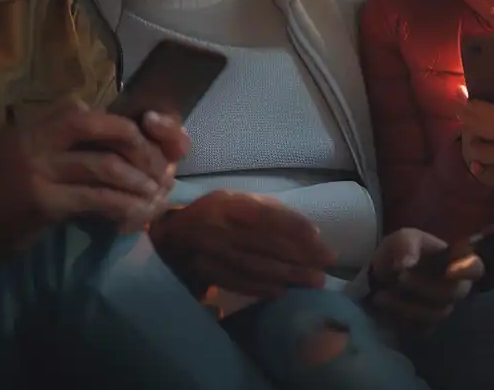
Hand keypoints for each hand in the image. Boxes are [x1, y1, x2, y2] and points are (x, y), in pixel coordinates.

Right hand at [0, 98, 187, 256]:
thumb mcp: (21, 154)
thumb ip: (57, 142)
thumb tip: (107, 136)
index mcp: (34, 124)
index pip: (90, 111)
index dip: (127, 125)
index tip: (149, 145)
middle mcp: (36, 138)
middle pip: (105, 128)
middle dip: (141, 148)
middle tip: (160, 170)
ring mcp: (37, 168)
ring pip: (106, 165)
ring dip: (139, 183)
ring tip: (156, 196)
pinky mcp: (42, 201)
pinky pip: (96, 199)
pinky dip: (123, 207)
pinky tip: (135, 217)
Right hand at [150, 190, 334, 298]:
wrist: (167, 238)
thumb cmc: (211, 215)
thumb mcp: (233, 201)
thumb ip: (266, 209)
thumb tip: (307, 230)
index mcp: (226, 204)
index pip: (266, 215)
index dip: (293, 226)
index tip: (319, 238)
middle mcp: (216, 228)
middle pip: (263, 243)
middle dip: (298, 255)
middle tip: (326, 266)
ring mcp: (208, 253)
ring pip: (253, 265)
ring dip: (286, 275)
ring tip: (312, 282)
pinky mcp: (204, 273)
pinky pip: (236, 282)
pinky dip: (260, 288)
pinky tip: (282, 292)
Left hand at [365, 228, 483, 328]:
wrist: (378, 275)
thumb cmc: (399, 252)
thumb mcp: (402, 238)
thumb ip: (406, 245)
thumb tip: (407, 264)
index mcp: (455, 262)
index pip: (476, 268)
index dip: (467, 270)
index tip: (449, 270)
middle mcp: (454, 288)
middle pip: (453, 294)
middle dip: (424, 287)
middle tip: (399, 278)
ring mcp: (441, 309)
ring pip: (435, 315)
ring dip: (405, 305)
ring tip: (380, 295)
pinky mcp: (425, 326)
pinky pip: (419, 329)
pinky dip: (399, 320)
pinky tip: (384, 309)